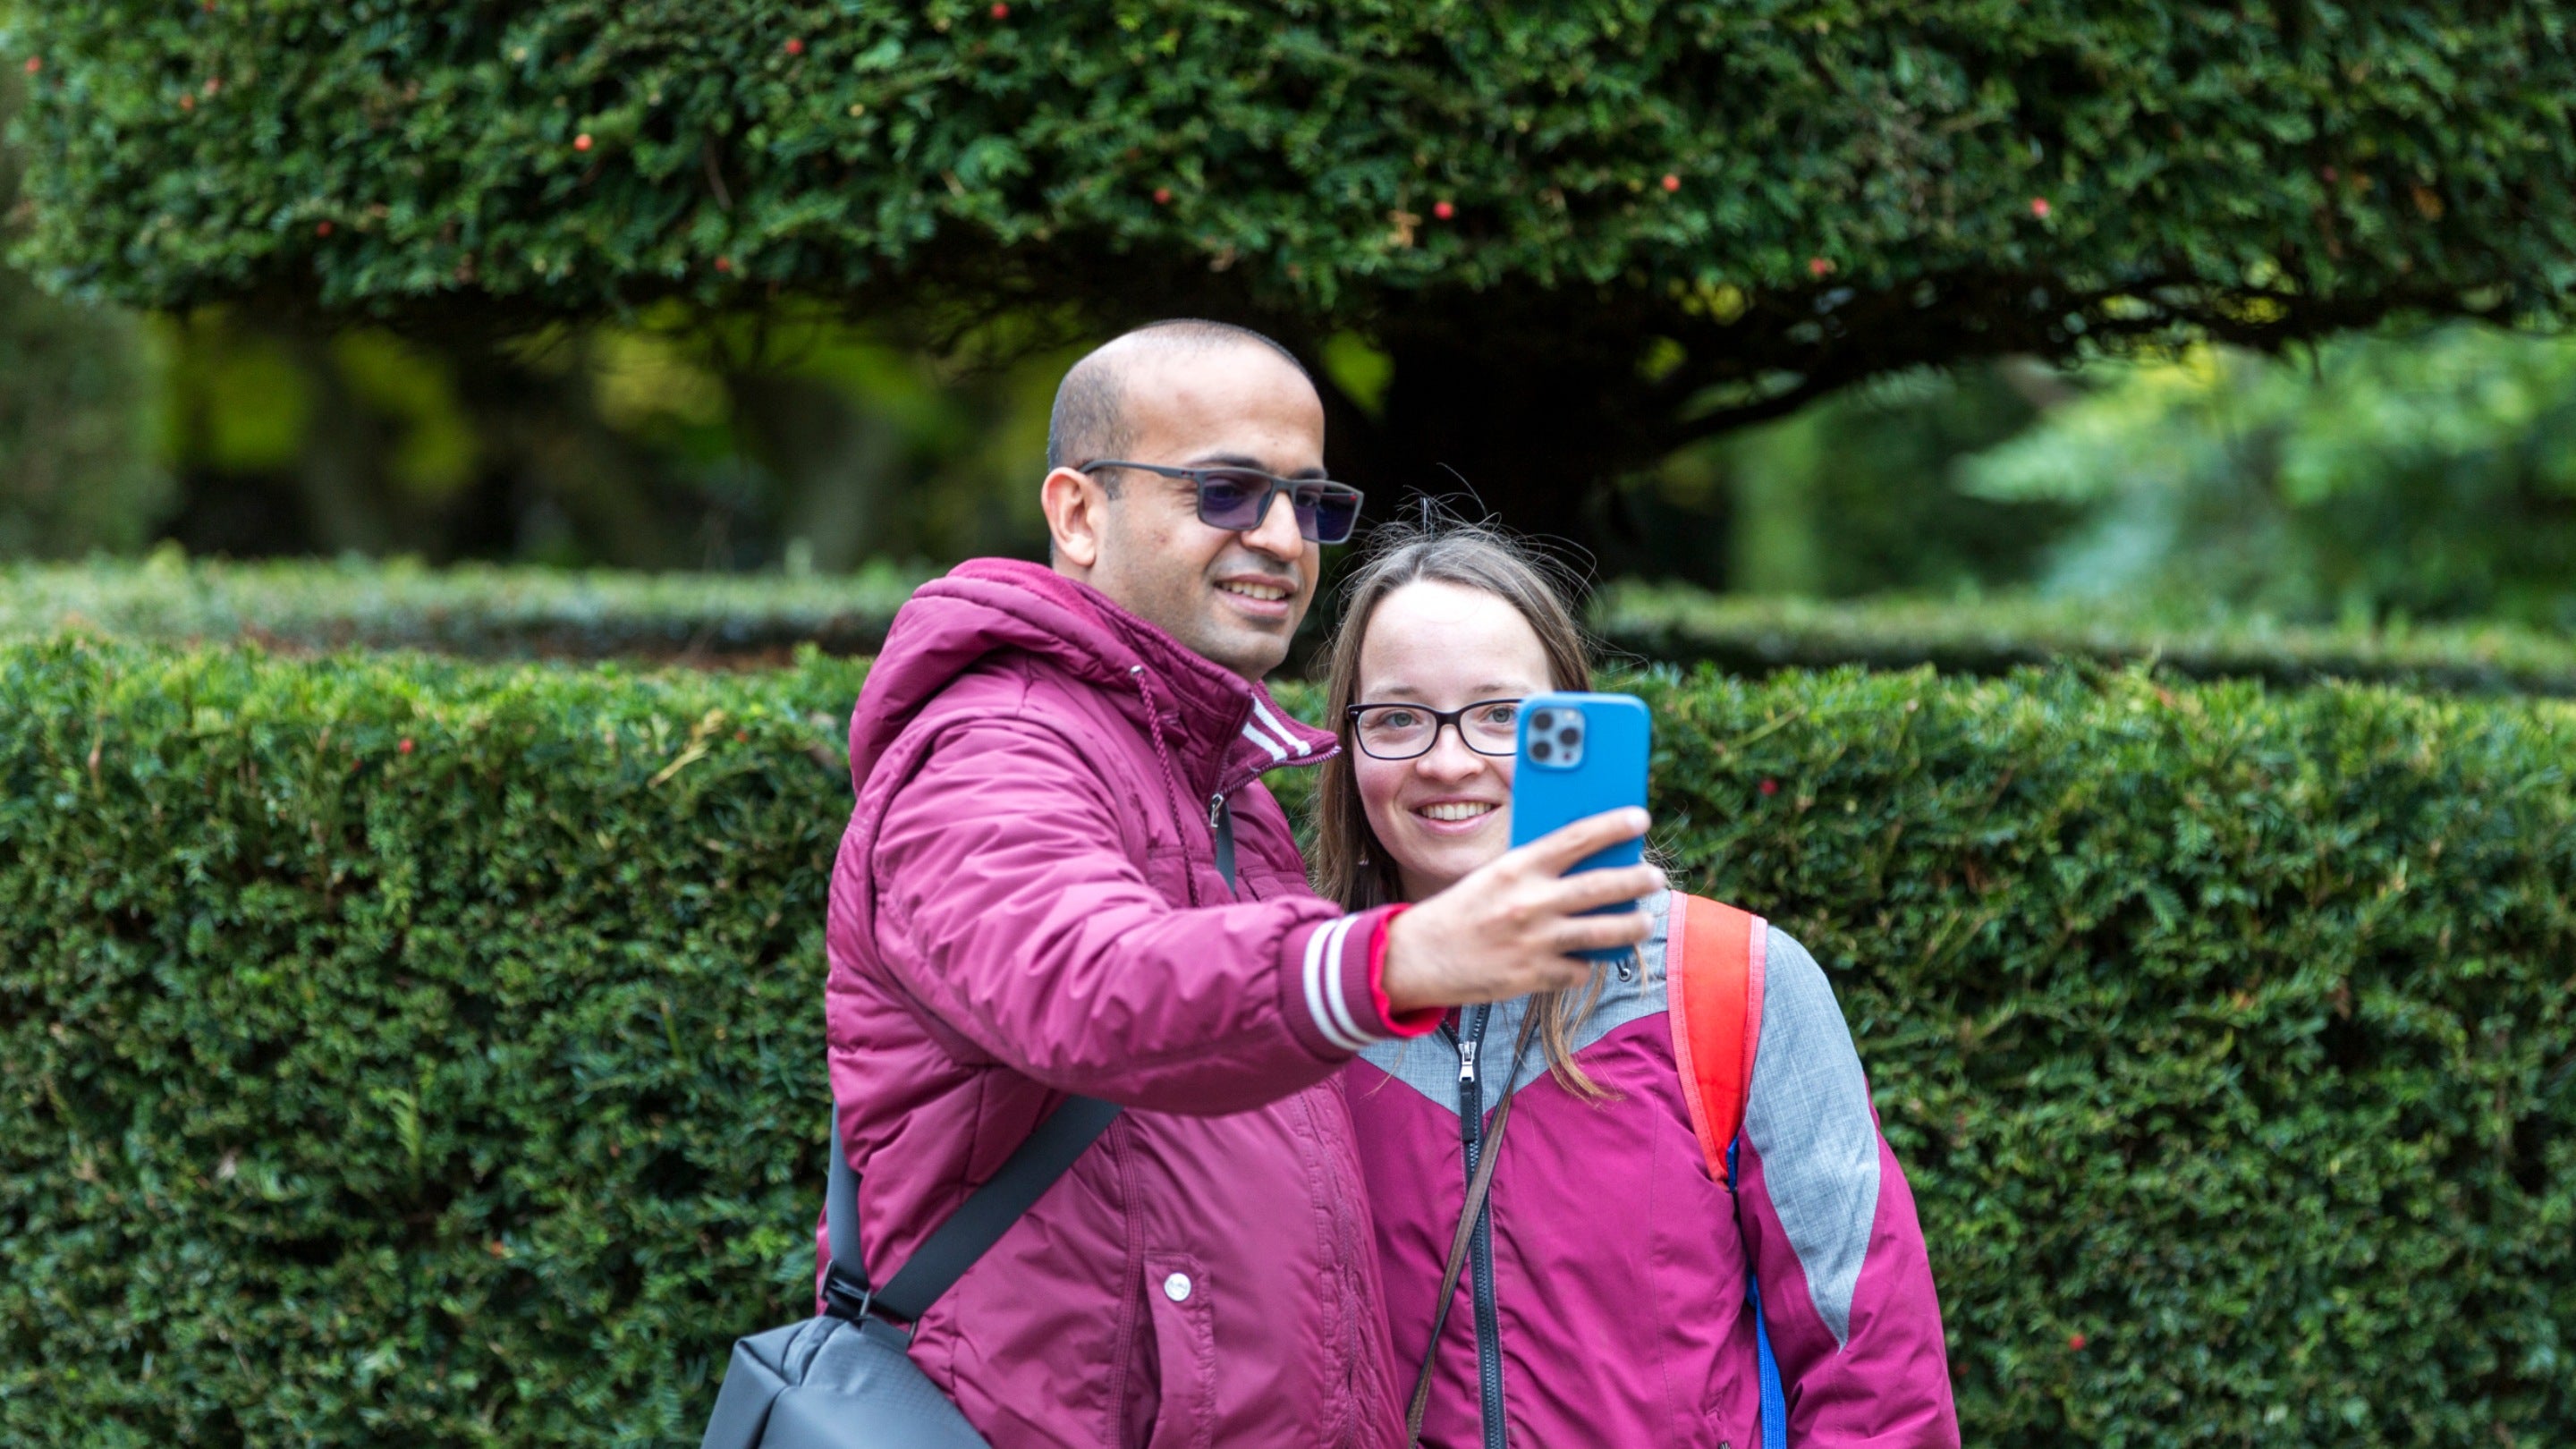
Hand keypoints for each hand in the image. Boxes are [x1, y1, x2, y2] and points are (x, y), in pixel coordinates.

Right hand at [1378, 807, 1663, 1013]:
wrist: (1420, 957)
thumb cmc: (1462, 910)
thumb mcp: (1495, 876)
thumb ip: (1537, 870)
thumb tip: (1590, 863)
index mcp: (1517, 867)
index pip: (1576, 838)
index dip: (1614, 826)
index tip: (1640, 817)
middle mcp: (1530, 902)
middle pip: (1602, 886)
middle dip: (1637, 880)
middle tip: (1655, 876)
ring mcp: (1535, 941)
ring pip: (1604, 932)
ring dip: (1632, 925)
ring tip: (1643, 921)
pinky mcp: (1534, 976)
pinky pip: (1578, 969)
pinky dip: (1586, 963)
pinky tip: (1586, 957)